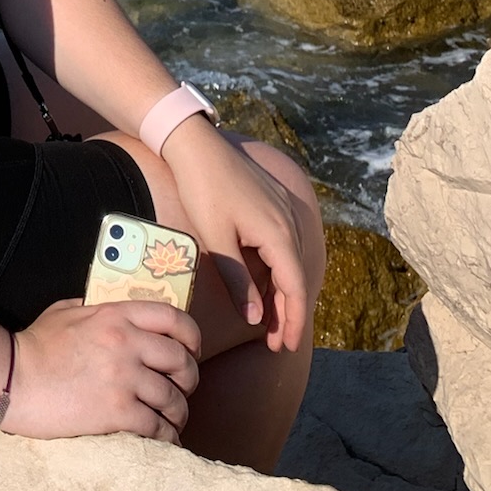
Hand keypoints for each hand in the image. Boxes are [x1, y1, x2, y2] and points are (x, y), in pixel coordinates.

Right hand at [0, 297, 200, 441]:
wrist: (12, 380)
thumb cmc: (34, 346)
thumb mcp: (64, 311)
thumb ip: (92, 308)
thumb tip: (107, 312)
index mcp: (115, 315)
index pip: (172, 318)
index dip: (191, 336)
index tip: (192, 350)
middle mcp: (126, 343)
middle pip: (181, 360)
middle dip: (189, 379)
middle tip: (183, 390)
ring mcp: (123, 378)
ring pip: (173, 398)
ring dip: (179, 413)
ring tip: (173, 421)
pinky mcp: (116, 411)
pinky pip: (157, 427)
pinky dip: (167, 437)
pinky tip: (164, 441)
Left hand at [162, 120, 308, 349]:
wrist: (194, 144)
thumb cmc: (202, 190)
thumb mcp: (216, 240)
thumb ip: (239, 281)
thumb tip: (257, 319)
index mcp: (279, 233)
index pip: (295, 287)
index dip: (292, 320)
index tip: (285, 347)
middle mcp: (288, 221)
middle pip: (296, 276)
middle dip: (287, 312)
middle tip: (274, 343)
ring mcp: (282, 209)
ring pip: (289, 260)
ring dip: (281, 291)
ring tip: (268, 321)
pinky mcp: (272, 201)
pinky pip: (283, 244)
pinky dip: (277, 269)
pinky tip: (265, 283)